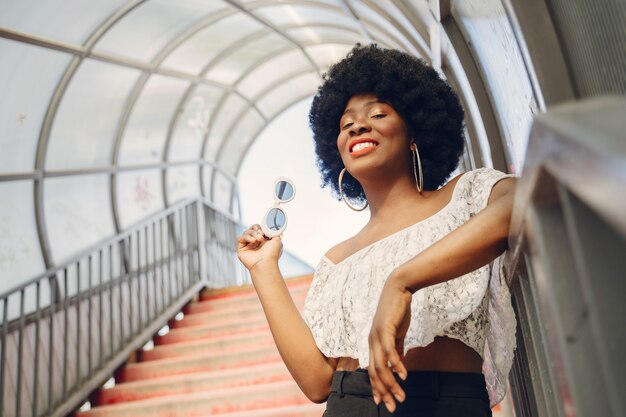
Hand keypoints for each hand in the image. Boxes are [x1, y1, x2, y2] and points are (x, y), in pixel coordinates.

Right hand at [237, 224, 282, 272]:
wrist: (266, 263)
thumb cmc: (272, 254)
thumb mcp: (277, 239)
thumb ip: (274, 231)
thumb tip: (271, 226)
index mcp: (263, 241)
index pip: (259, 229)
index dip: (261, 227)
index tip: (264, 229)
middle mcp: (255, 243)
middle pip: (252, 229)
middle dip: (256, 229)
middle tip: (261, 233)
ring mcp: (248, 246)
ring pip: (246, 232)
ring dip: (253, 233)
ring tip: (259, 239)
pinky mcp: (241, 249)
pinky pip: (240, 238)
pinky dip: (247, 237)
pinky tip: (253, 241)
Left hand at [368, 275, 411, 412]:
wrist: (399, 288)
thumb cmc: (397, 310)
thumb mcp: (397, 333)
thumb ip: (397, 348)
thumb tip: (399, 364)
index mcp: (373, 344)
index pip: (372, 371)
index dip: (377, 388)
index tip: (383, 402)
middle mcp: (372, 342)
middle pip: (375, 373)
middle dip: (383, 392)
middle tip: (393, 407)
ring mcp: (377, 336)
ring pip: (381, 366)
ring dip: (391, 383)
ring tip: (401, 396)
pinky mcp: (385, 329)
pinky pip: (390, 351)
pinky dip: (396, 365)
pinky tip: (404, 375)